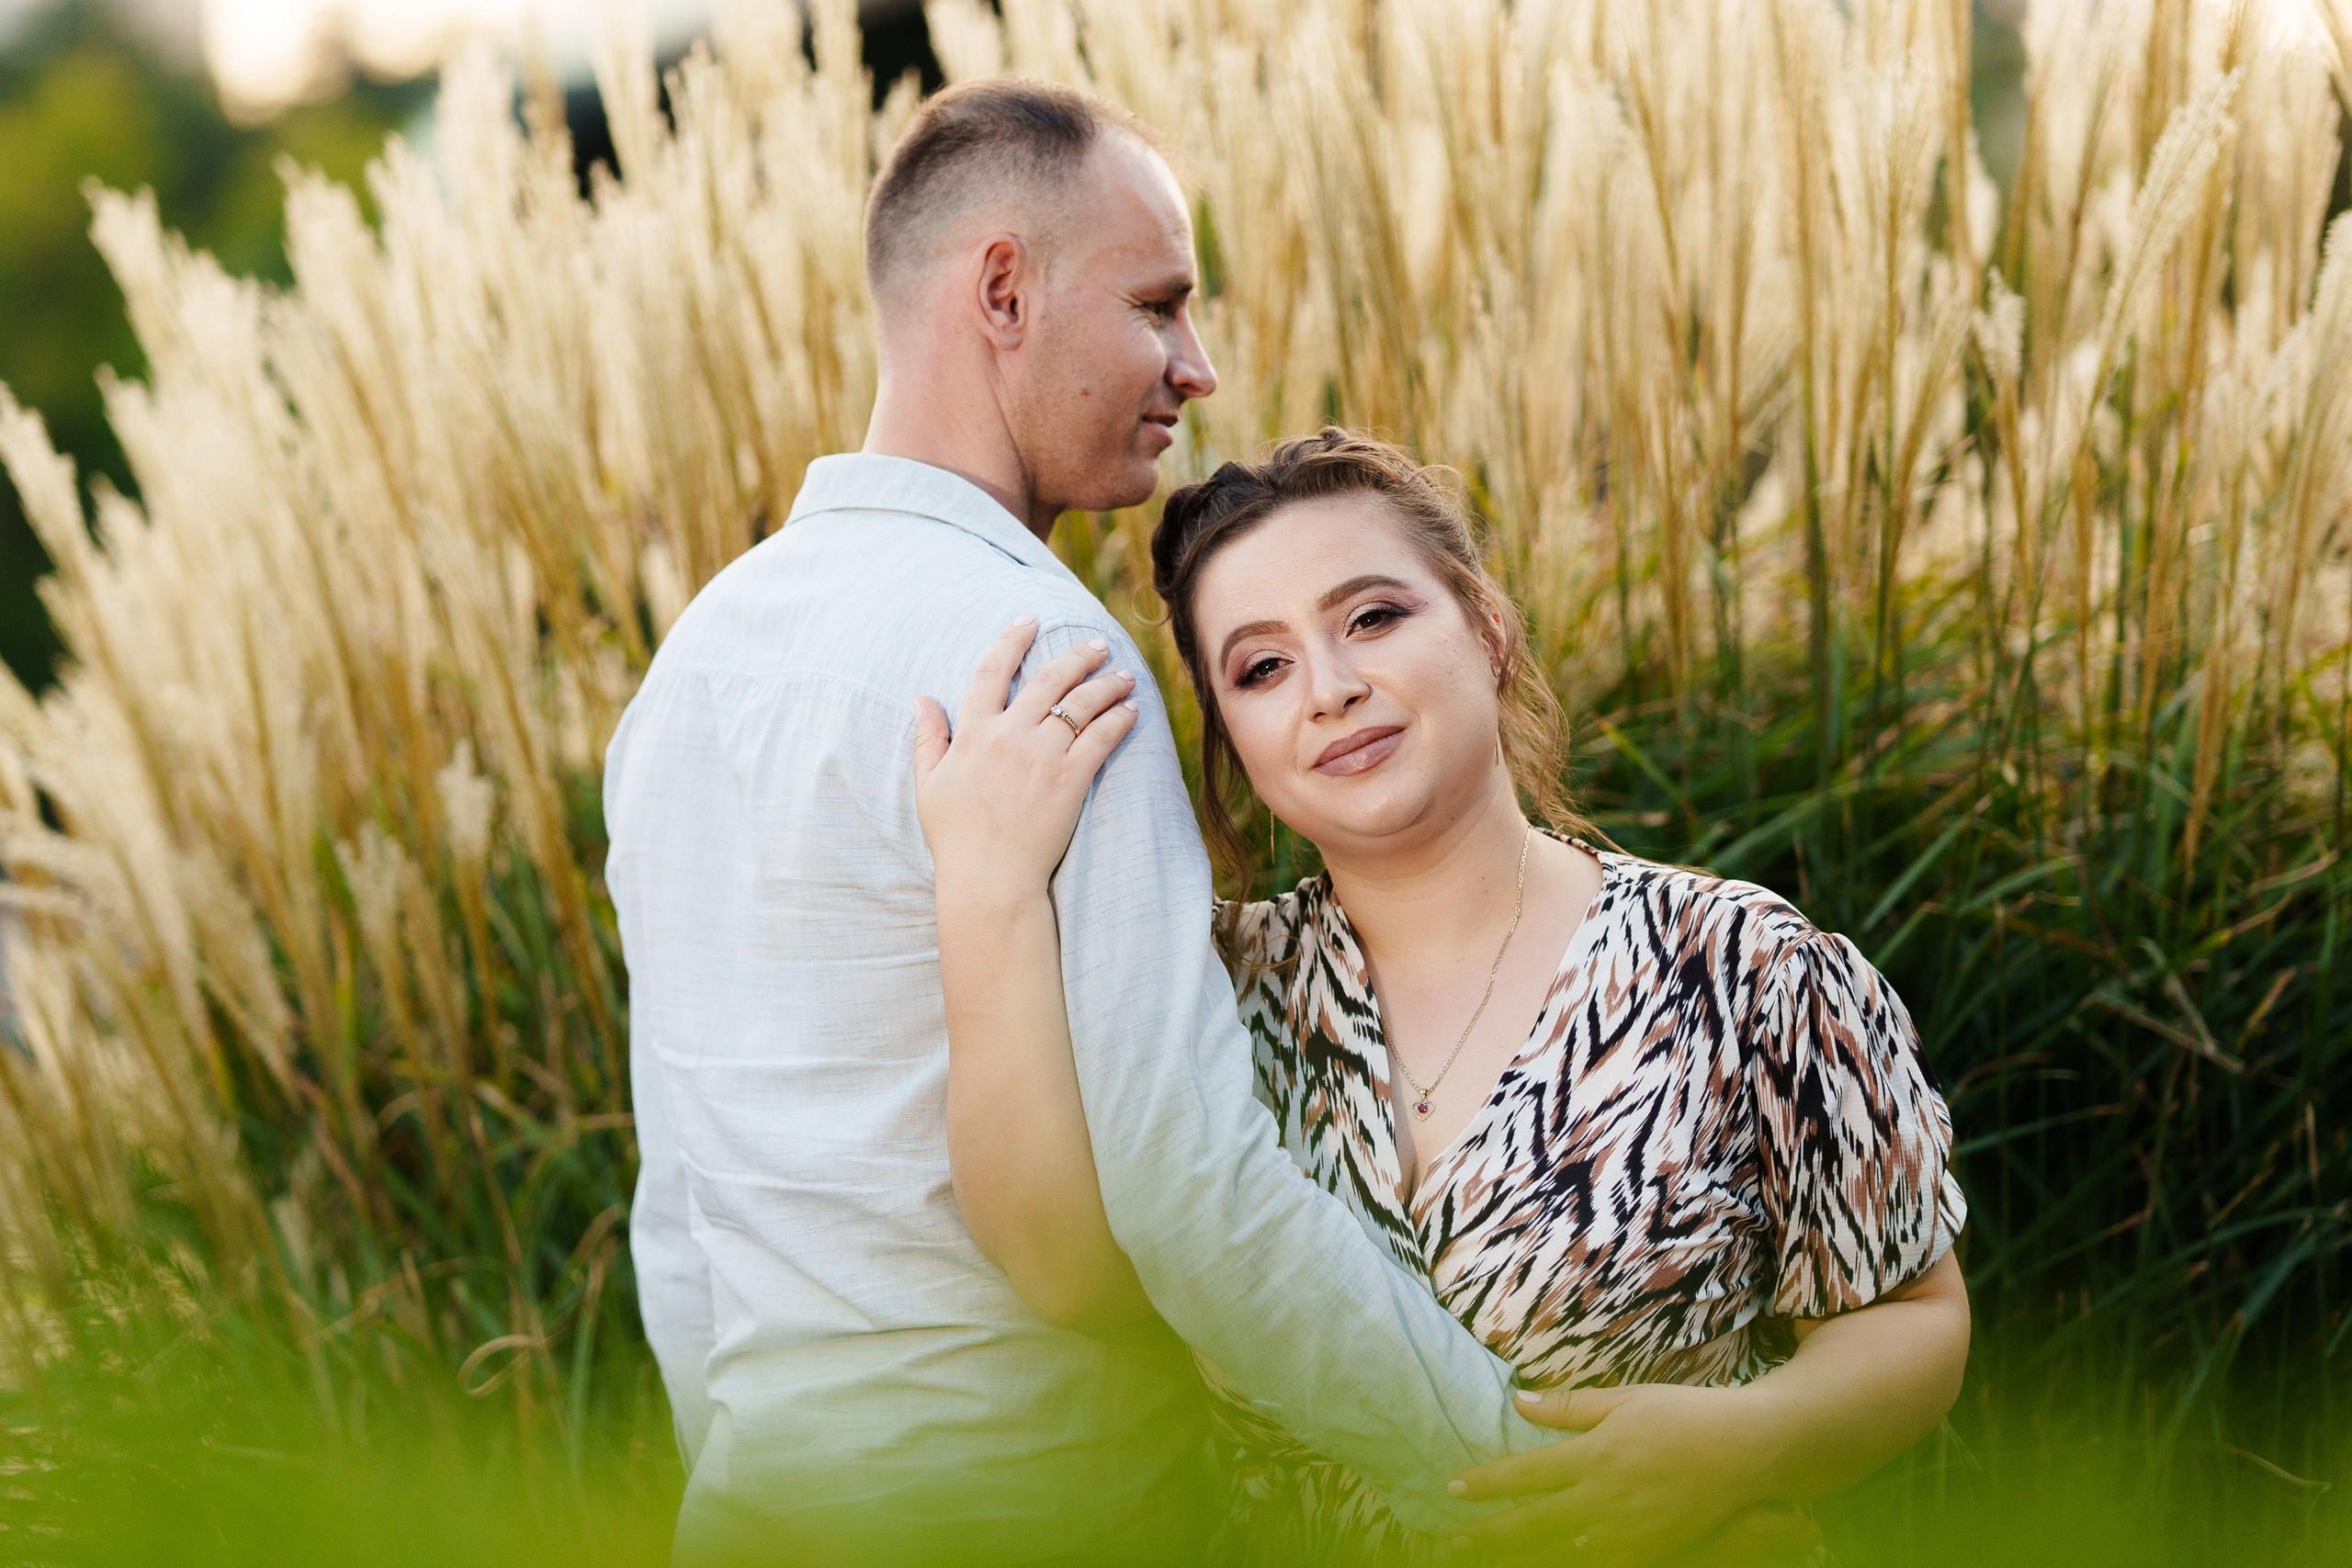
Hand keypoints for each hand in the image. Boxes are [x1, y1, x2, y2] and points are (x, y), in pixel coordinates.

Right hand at [912, 617, 1138, 900]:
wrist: (989, 877)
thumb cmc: (955, 837)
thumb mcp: (928, 785)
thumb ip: (927, 738)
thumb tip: (921, 699)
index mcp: (973, 733)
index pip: (992, 671)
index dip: (1012, 640)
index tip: (1030, 621)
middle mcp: (1009, 736)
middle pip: (1048, 679)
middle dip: (1077, 656)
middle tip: (1096, 645)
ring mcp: (1042, 755)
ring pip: (1081, 703)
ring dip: (1107, 683)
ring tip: (1124, 675)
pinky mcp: (1071, 778)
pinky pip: (1101, 736)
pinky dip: (1119, 718)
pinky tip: (1131, 710)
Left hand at [1446, 1384, 1769, 1565]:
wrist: (1748, 1451)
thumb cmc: (1685, 1415)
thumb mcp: (1626, 1399)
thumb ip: (1569, 1407)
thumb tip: (1518, 1400)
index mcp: (1594, 1456)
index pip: (1525, 1474)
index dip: (1486, 1484)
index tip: (1454, 1488)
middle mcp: (1604, 1499)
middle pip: (1533, 1522)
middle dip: (1490, 1533)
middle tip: (1456, 1541)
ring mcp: (1627, 1531)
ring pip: (1561, 1552)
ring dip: (1523, 1555)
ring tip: (1492, 1558)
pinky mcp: (1650, 1550)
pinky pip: (1599, 1564)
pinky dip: (1569, 1564)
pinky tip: (1551, 1563)